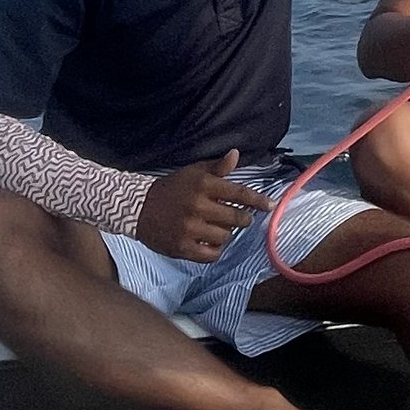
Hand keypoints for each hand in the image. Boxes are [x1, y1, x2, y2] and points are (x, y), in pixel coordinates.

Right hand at [135, 150, 268, 261]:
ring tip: (218, 229)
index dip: (258, 200)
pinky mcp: (181, 247)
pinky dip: (214, 251)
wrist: (138, 208)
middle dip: (242, 219)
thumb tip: (236, 154)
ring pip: (225, 237)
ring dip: (226, 234)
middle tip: (240, 219)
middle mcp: (197, 206)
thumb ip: (217, 168)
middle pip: (236, 218)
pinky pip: (211, 254)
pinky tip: (209, 243)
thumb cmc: (172, 188)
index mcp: (203, 185)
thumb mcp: (193, 172)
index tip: (271, 206)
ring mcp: (189, 229)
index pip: (238, 193)